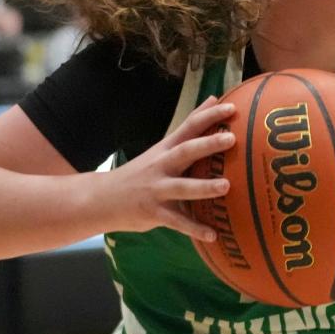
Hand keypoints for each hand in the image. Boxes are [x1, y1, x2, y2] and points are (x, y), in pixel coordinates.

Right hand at [99, 96, 235, 242]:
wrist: (102, 199)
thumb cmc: (142, 171)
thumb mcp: (163, 147)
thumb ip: (189, 126)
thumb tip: (214, 99)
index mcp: (166, 148)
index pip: (189, 126)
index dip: (209, 116)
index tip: (232, 107)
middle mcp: (162, 165)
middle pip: (185, 151)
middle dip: (207, 145)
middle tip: (231, 139)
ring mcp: (157, 189)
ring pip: (182, 187)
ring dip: (204, 187)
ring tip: (226, 186)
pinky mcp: (154, 213)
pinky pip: (177, 221)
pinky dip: (194, 228)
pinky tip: (213, 234)